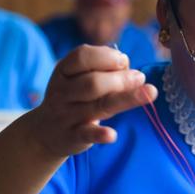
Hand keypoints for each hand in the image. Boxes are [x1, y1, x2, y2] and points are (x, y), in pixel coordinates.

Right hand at [34, 45, 156, 157]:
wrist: (45, 132)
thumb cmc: (72, 98)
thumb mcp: (78, 79)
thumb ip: (102, 70)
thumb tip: (128, 67)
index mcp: (63, 71)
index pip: (81, 57)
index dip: (106, 56)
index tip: (124, 60)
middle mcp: (62, 92)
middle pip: (92, 83)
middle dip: (120, 79)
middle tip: (140, 78)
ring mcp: (66, 115)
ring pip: (97, 107)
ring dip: (125, 99)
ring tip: (150, 93)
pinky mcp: (72, 136)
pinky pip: (86, 134)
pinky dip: (100, 134)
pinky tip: (112, 135)